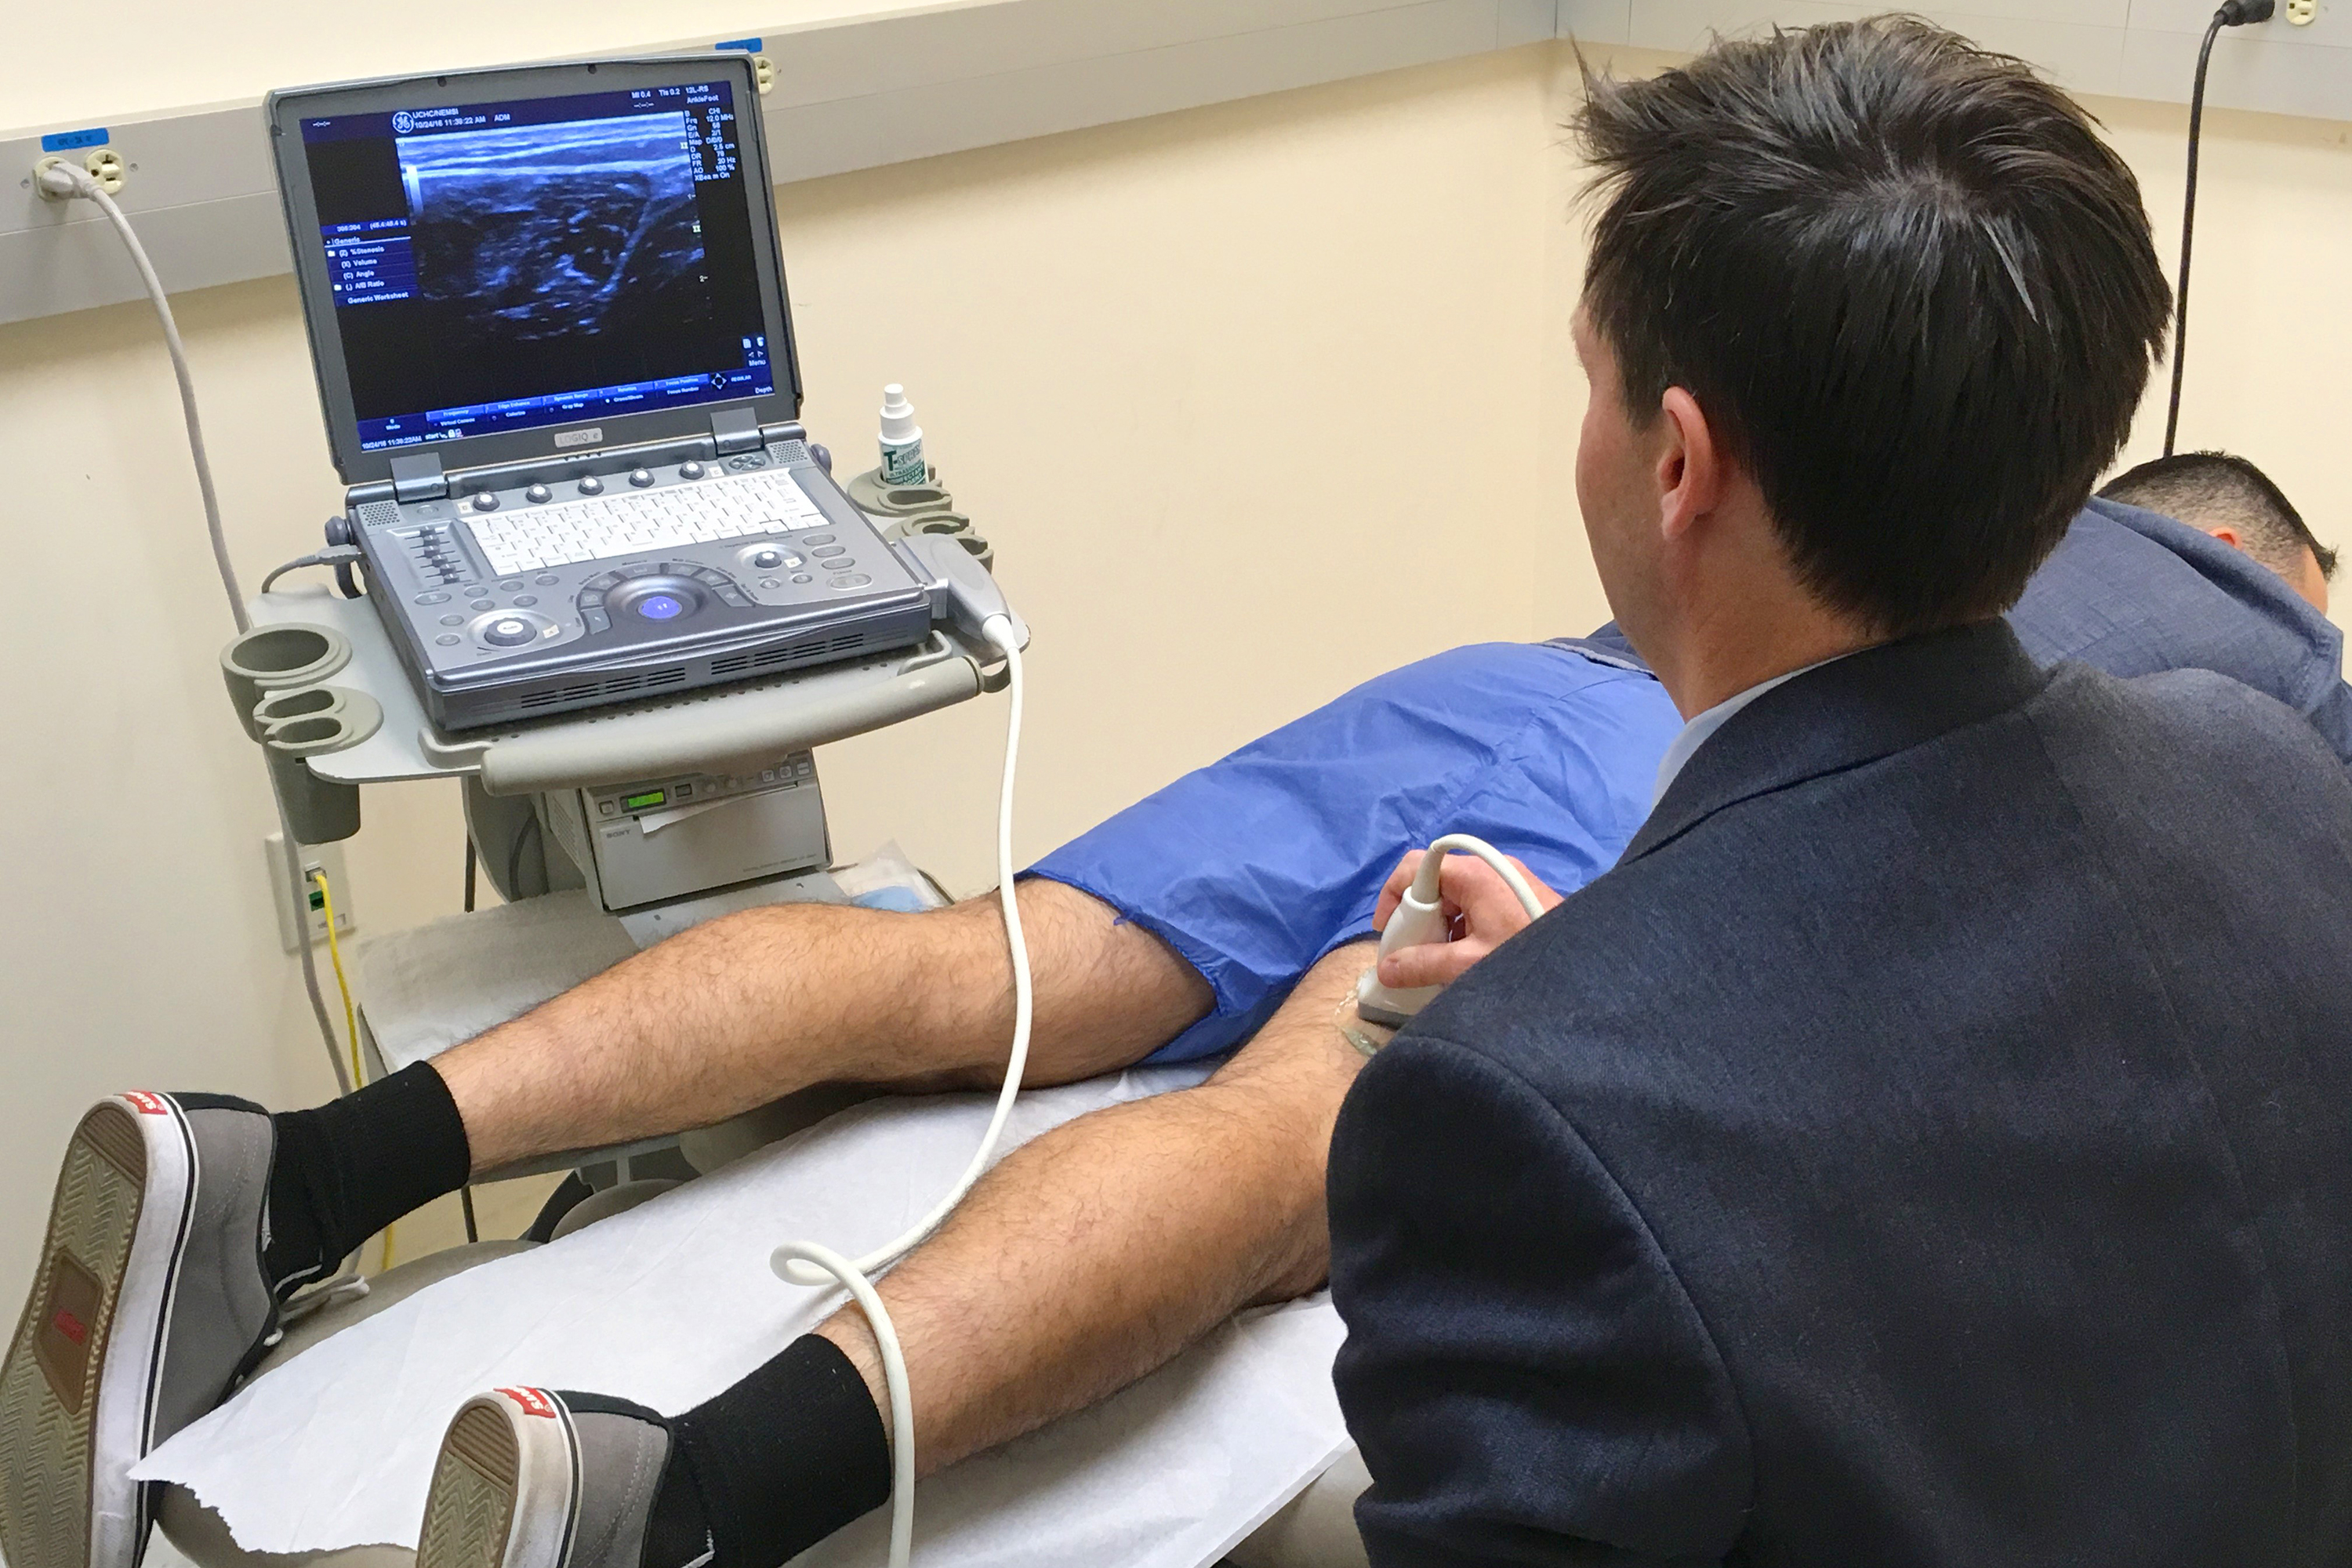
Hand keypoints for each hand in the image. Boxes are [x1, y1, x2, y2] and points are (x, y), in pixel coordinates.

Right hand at [1372, 849, 1563, 990]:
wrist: (1587, 962)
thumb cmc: (1525, 955)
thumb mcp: (1468, 964)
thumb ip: (1423, 964)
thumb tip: (1385, 969)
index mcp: (1473, 873)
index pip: (1415, 867)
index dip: (1393, 895)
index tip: (1389, 931)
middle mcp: (1488, 866)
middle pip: (1434, 881)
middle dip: (1417, 915)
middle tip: (1413, 949)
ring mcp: (1506, 878)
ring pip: (1456, 894)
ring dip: (1440, 923)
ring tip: (1439, 958)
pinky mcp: (1519, 893)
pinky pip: (1477, 901)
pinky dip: (1462, 924)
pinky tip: (1466, 955)